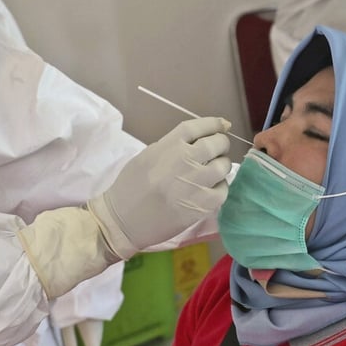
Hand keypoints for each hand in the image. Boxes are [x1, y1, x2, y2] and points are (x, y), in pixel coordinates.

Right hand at [88, 117, 231, 259]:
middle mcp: (185, 161)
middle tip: (217, 151)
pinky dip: (219, 188)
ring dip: (221, 166)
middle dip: (221, 144)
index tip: (222, 126)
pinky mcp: (202, 205)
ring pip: (224, 166)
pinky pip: (223, 190)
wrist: (121, 222)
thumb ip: (173, 145)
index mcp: (169, 146)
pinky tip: (209, 190)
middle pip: (217, 143)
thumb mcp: (148, 155)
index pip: (199, 126)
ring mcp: (195, 183)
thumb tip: (203, 136)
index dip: (214, 124)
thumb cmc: (131, 186)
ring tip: (211, 172)